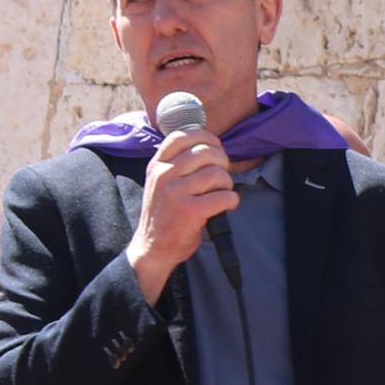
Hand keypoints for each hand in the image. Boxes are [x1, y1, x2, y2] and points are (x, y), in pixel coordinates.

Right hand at [124, 128, 236, 301]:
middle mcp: (164, 175)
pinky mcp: (189, 211)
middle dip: (222, 162)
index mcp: (157, 165)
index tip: (215, 149)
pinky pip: (223, 196)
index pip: (183, 136)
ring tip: (221, 193)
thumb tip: (212, 148)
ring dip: (227, 183)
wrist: (153, 248)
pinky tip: (226, 205)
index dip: (206, 138)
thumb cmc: (165, 214)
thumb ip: (179, 164)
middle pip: (205, 152)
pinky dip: (231, 200)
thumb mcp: (161, 182)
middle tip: (221, 177)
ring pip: (217, 173)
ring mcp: (176, 192)